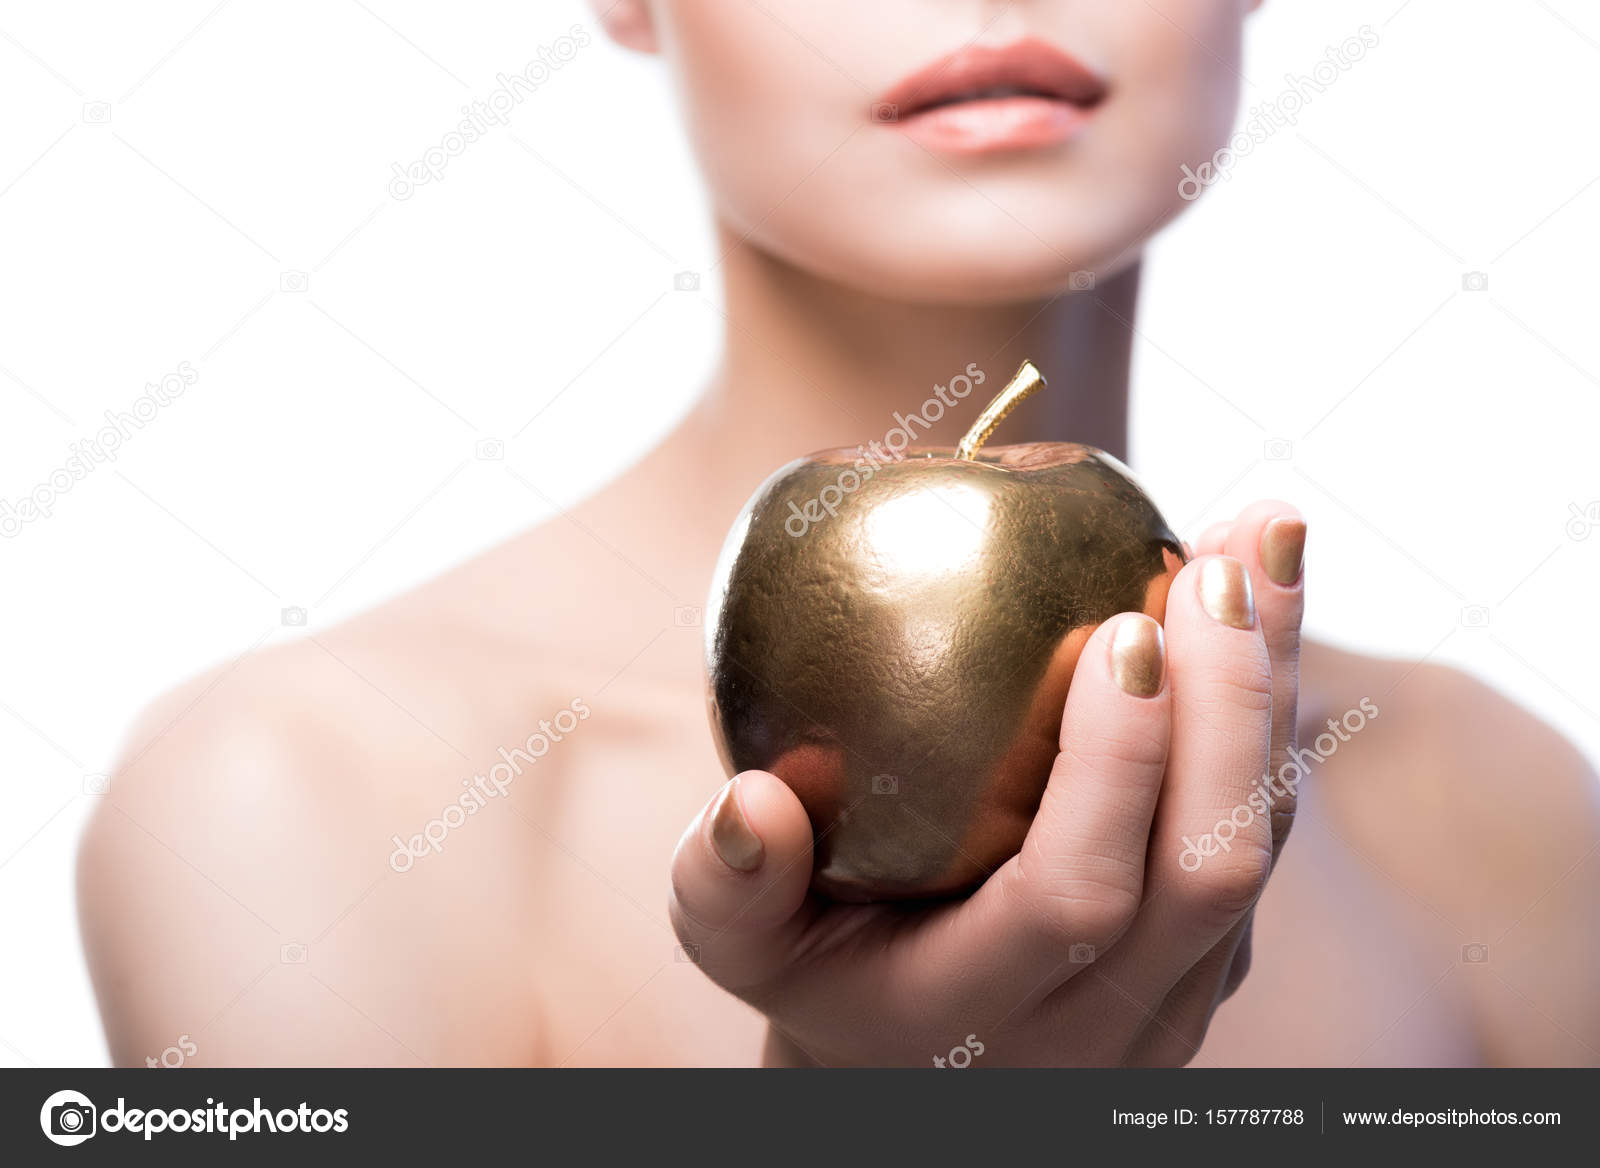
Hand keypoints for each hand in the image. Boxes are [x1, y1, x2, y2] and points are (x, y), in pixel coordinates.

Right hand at [670, 502, 1305, 1066]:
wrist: (926, 1062)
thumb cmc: (822, 975)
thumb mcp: (744, 947)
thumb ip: (727, 888)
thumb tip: (751, 804)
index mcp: (986, 1013)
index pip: (1078, 898)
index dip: (1114, 768)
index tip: (1118, 629)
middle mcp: (1108, 1023)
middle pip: (1213, 869)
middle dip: (1229, 706)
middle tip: (1209, 567)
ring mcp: (1180, 994)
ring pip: (1263, 841)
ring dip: (1271, 684)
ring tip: (1262, 534)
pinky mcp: (1216, 954)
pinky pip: (1267, 821)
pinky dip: (1271, 699)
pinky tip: (1255, 589)